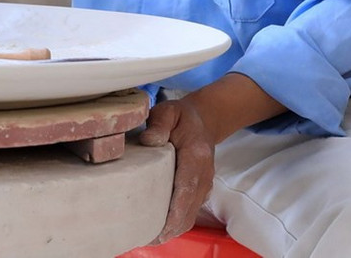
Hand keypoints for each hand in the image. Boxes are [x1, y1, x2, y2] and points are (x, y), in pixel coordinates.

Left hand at [138, 97, 215, 244]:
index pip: (187, 188)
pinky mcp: (200, 191)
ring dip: (173, 229)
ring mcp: (205, 184)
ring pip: (191, 215)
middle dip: (170, 228)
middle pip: (189, 209)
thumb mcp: (168, 111)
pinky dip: (177, 224)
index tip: (160, 228)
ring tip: (149, 238)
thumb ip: (159, 124)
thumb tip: (148, 141)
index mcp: (196, 155)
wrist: (203, 120)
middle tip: (146, 239)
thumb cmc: (180, 117)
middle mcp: (204, 174)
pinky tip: (160, 228)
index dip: (174, 211)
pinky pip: (190, 212)